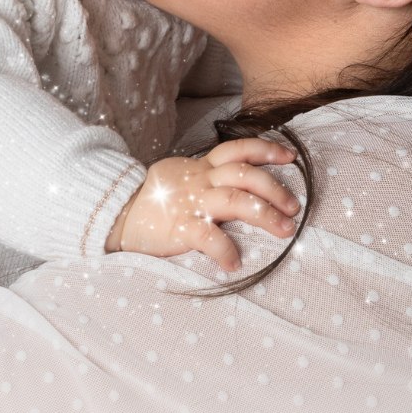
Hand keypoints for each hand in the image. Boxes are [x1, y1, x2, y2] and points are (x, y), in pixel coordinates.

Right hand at [104, 138, 301, 269]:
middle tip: (294, 207)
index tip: (290, 156)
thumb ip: (207, 174)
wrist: (116, 213)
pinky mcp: (180, 228)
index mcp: (201, 167)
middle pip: (246, 175)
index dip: (266, 149)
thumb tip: (241, 179)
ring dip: (265, 215)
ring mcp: (191, 204)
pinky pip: (209, 237)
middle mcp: (200, 181)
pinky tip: (235, 263)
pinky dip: (226, 250)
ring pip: (236, 201)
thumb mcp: (180, 175)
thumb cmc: (153, 198)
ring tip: (285, 230)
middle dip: (275, 189)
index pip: (238, 148)